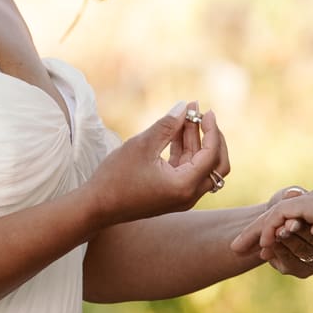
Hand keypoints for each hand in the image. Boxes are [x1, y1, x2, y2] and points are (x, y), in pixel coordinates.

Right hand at [85, 103, 229, 224]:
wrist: (96, 206)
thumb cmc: (116, 177)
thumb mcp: (142, 145)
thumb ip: (167, 125)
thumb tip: (185, 106)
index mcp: (184, 186)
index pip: (212, 156)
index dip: (212, 131)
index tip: (205, 111)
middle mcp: (188, 196)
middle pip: (216, 165)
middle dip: (212, 138)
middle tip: (202, 115)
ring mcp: (181, 197)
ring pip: (200, 166)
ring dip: (196, 141)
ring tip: (185, 115)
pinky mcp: (171, 194)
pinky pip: (186, 170)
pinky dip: (185, 151)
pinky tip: (176, 131)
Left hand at [229, 173, 312, 262]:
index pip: (299, 218)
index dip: (282, 233)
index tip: (270, 250)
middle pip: (280, 216)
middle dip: (258, 232)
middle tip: (239, 247)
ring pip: (275, 216)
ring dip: (256, 233)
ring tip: (237, 249)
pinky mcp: (312, 202)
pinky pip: (281, 216)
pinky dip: (269, 229)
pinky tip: (261, 246)